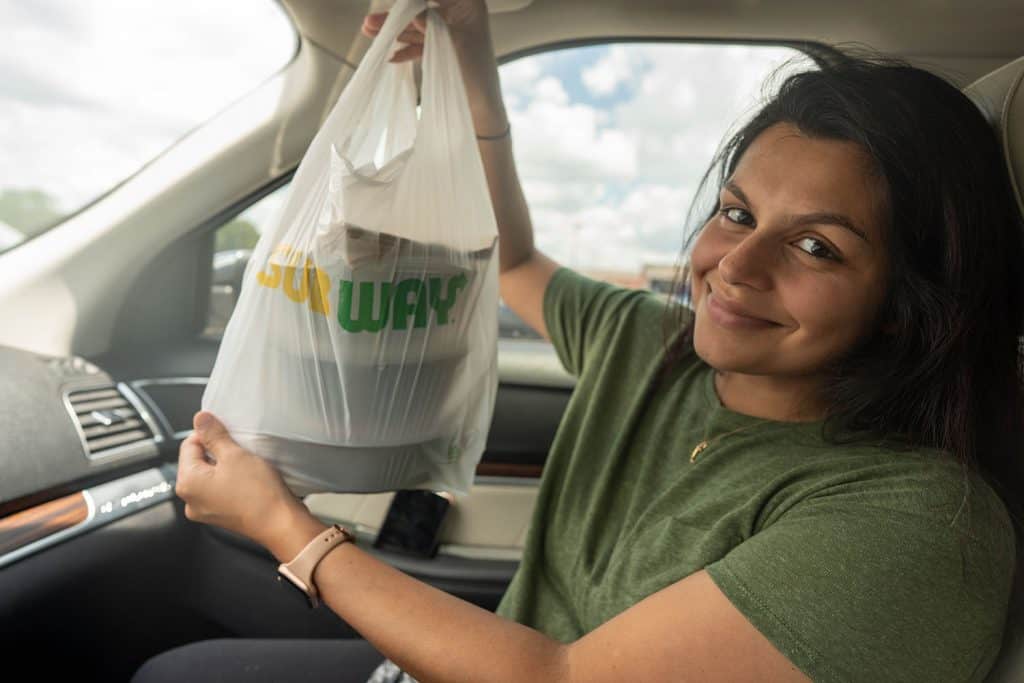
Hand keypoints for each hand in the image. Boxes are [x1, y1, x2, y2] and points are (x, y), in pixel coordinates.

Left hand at [175, 411, 315, 552]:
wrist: (280, 523)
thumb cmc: (258, 493)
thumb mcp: (234, 455)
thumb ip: (213, 435)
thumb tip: (200, 419)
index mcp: (187, 483)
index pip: (189, 444)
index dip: (209, 435)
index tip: (227, 433)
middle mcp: (190, 500)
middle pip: (198, 461)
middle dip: (217, 451)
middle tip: (240, 450)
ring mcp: (204, 510)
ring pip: (210, 475)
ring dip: (225, 466)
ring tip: (246, 465)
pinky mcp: (220, 515)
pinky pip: (219, 489)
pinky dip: (230, 480)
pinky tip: (247, 479)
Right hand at [362, 0, 507, 135]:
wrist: (482, 105)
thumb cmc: (476, 71)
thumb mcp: (453, 44)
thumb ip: (433, 26)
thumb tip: (414, 13)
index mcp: (469, 4)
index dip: (412, 1)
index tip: (397, 6)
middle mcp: (459, 12)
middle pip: (421, 9)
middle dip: (397, 16)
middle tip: (371, 21)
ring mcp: (449, 30)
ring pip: (417, 27)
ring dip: (395, 31)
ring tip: (369, 31)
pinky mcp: (442, 47)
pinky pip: (420, 44)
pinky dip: (406, 50)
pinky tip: (391, 56)